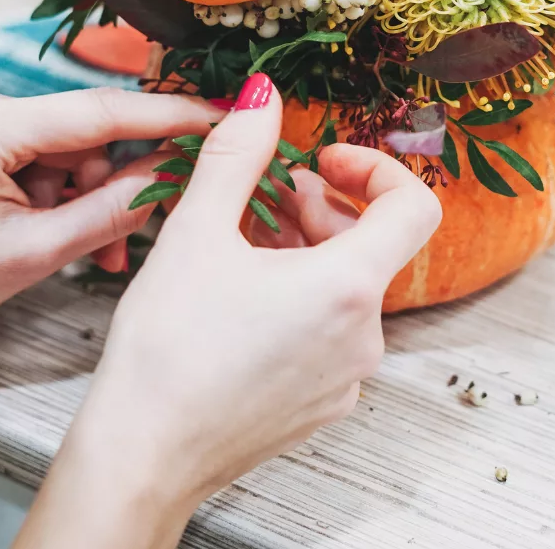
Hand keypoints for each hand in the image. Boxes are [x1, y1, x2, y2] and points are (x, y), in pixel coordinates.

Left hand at [0, 79, 216, 330]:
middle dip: (111, 180)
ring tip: (81, 244)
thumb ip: (110, 211)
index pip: (98, 111)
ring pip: (63, 140)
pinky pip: (37, 144)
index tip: (215, 114)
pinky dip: (55, 183)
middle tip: (131, 232)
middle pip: (82, 129)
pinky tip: (54, 222)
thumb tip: (171, 176)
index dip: (167, 114)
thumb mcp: (29, 256)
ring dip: (83, 189)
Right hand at [17, 74, 440, 548]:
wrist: (140, 458)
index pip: (414, 207)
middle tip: (268, 197)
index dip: (375, 168)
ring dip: (308, 250)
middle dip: (324, 207)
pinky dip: (301, 297)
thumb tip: (264, 95)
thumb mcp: (197, 231)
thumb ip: (238, 153)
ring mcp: (346, 376)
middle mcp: (363, 337)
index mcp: (348, 287)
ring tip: (246, 242)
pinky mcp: (321, 404)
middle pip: (373, 245)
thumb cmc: (167, 351)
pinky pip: (331, 330)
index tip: (324, 161)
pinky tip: (243, 295)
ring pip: (347, 288)